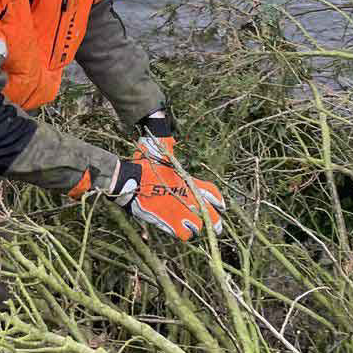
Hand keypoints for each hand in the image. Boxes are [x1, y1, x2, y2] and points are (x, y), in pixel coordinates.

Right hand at [109, 152, 224, 240]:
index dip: (218, 200)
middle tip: (218, 227)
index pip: (211, 192)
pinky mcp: (166, 222)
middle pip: (210, 214)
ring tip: (198, 229)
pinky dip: (183, 234)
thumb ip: (167, 142)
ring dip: (199, 228)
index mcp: (188, 181)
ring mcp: (178, 212)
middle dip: (216, 221)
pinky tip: (183, 233)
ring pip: (198, 227)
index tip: (223, 206)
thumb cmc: (145, 164)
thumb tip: (162, 118)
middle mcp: (187, 199)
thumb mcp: (160, 150)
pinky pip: (181, 233)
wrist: (129, 180)